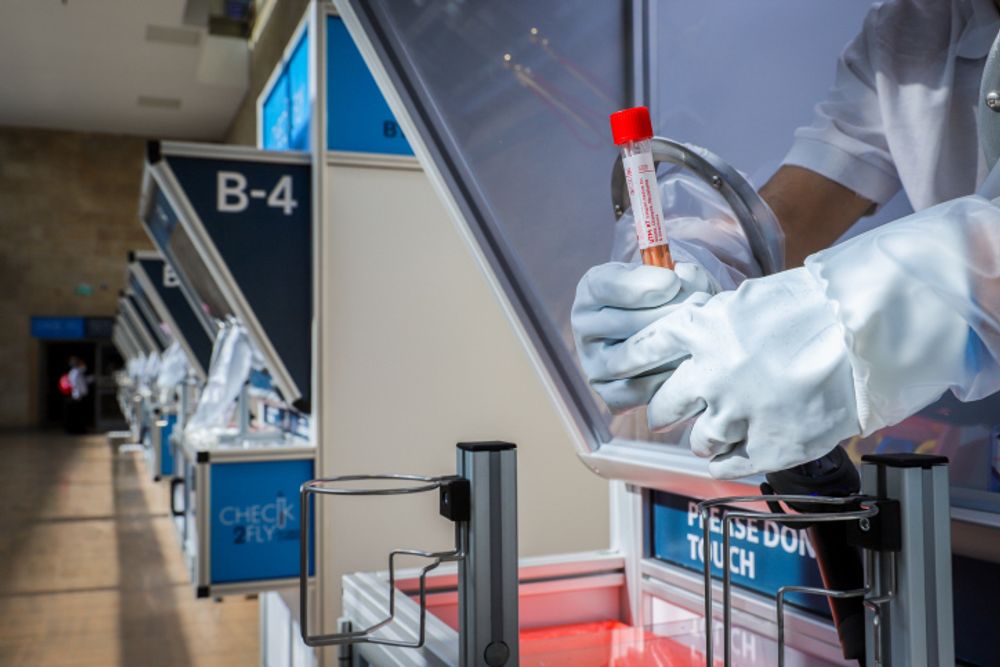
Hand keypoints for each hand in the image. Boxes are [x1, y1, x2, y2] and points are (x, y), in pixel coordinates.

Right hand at [571, 261, 711, 412]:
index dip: (642, 285)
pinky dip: (666, 380)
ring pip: (633, 359)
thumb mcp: (669, 275)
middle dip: (670, 314)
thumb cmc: (667, 298)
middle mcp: (585, 326)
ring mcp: (593, 362)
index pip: (606, 286)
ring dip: (673, 349)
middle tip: (702, 309)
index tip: (673, 281)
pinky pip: (638, 391)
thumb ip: (677, 274)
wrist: (663, 331)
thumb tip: (683, 283)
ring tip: (700, 338)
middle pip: (626, 323)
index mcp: (592, 290)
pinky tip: (686, 366)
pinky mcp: (608, 393)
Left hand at [606, 267, 861, 478]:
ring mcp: (740, 414)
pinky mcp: (768, 446)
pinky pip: (728, 466)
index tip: (622, 371)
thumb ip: (709, 322)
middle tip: (670, 411)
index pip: (645, 348)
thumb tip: (683, 329)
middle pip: (664, 404)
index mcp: (702, 330)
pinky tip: (730, 455)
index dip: (630, 362)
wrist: (866, 334)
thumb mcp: (747, 301)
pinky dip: (725, 462)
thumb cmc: (813, 308)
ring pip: (698, 440)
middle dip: (665, 409)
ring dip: (702, 438)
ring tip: (714, 432)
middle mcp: (712, 374)